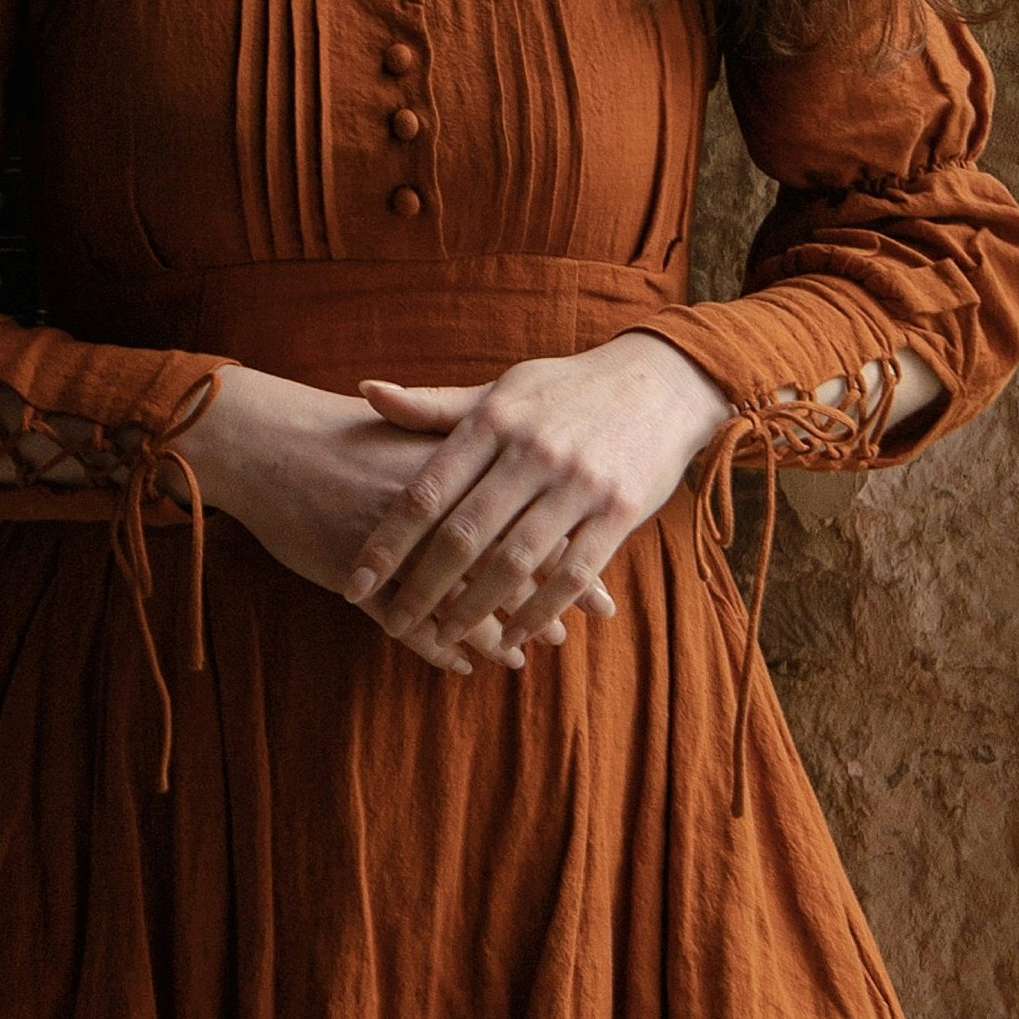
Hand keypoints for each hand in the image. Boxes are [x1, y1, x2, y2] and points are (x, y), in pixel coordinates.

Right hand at [177, 364, 571, 673]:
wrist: (268, 442)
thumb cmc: (342, 435)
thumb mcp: (415, 430)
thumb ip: (467, 454)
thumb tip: (520, 475)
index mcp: (459, 470)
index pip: (530, 520)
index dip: (564, 557)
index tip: (597, 585)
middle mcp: (437, 511)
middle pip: (504, 566)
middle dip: (539, 606)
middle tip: (568, 635)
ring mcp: (399, 547)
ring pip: (461, 603)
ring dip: (492, 634)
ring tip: (517, 656)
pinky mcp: (361, 575)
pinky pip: (406, 623)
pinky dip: (434, 647)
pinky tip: (456, 665)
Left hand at [347, 335, 736, 662]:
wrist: (661, 383)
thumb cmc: (566, 391)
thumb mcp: (501, 390)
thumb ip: (435, 406)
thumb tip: (366, 392)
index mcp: (494, 422)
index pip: (427, 491)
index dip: (388, 543)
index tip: (356, 583)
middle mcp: (532, 452)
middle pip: (464, 534)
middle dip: (422, 586)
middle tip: (392, 621)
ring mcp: (578, 483)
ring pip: (516, 561)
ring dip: (476, 607)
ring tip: (444, 635)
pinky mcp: (619, 510)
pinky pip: (572, 573)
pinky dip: (539, 610)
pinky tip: (513, 636)